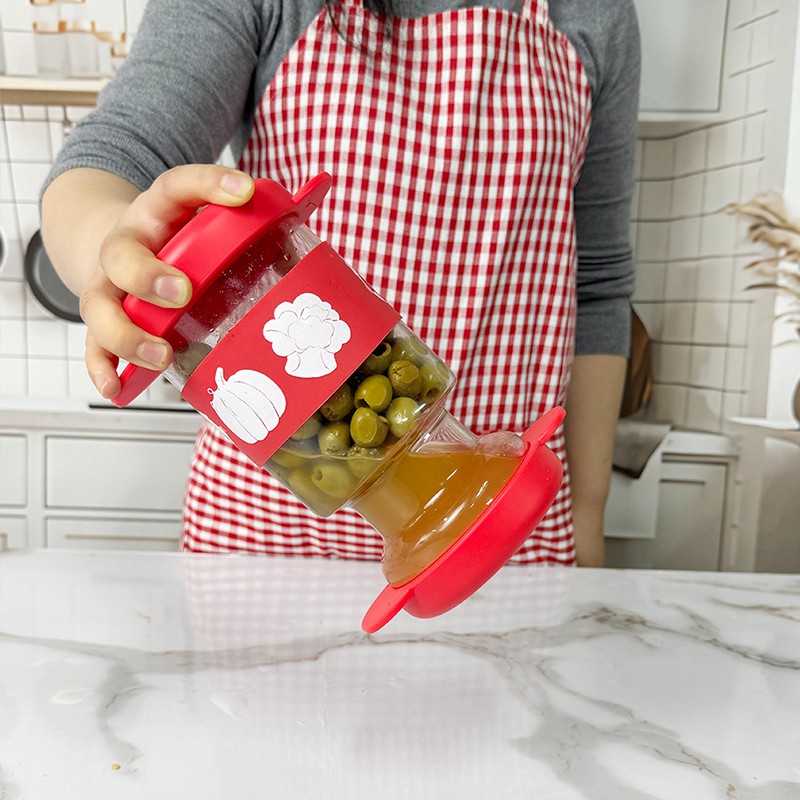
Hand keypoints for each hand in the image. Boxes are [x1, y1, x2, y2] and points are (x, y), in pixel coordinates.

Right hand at [79, 165, 254, 398]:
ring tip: (160, 353)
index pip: (177, 186)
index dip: (209, 184)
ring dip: (128, 333)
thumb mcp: (203, 217)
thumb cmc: (175, 238)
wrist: (119, 243)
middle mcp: (127, 244)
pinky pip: (93, 345)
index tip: (244, 192)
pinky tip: (118, 387)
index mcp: (159, 212)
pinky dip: (103, 368)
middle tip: (182, 292)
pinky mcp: (104, 317)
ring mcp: (109, 283)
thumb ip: (251, 216)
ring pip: (100, 305)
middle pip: (122, 253)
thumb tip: (318, 193)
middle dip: (149, 275)